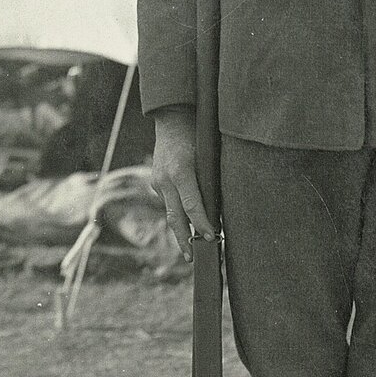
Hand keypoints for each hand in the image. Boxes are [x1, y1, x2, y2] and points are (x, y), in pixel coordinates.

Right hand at [150, 106, 216, 260]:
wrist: (172, 117)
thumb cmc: (197, 133)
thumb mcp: (208, 155)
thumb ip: (210, 180)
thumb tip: (219, 208)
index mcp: (181, 172)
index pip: (193, 207)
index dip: (203, 225)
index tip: (213, 238)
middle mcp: (166, 179)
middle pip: (176, 218)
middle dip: (185, 240)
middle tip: (193, 259)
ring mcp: (158, 181)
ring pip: (171, 213)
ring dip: (180, 232)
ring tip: (189, 250)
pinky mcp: (156, 181)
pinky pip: (168, 201)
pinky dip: (178, 213)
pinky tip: (186, 225)